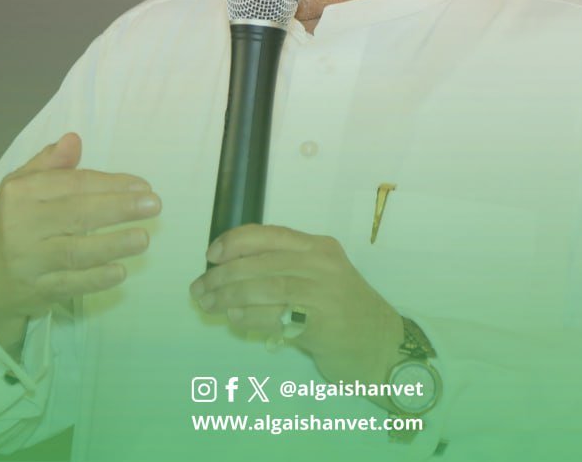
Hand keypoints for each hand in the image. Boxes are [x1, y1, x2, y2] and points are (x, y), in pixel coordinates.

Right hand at [0, 133, 160, 348]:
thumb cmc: (12, 225)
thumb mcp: (20, 187)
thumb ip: (49, 164)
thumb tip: (74, 139)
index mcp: (19, 194)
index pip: (71, 184)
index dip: (109, 183)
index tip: (142, 186)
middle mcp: (21, 226)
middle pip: (76, 214)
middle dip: (118, 208)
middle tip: (153, 205)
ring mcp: (27, 261)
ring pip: (74, 252)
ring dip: (112, 245)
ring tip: (143, 238)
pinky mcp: (36, 290)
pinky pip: (70, 285)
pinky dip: (96, 279)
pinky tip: (120, 272)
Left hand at [189, 225, 402, 383]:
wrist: (381, 346)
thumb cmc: (342, 312)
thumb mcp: (318, 279)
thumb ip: (284, 270)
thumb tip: (229, 272)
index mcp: (318, 247)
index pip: (270, 235)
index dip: (236, 242)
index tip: (211, 255)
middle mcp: (322, 264)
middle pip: (262, 262)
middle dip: (223, 275)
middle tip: (199, 288)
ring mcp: (324, 292)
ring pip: (266, 286)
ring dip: (229, 296)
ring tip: (209, 305)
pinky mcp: (323, 322)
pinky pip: (276, 315)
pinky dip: (250, 317)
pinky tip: (234, 320)